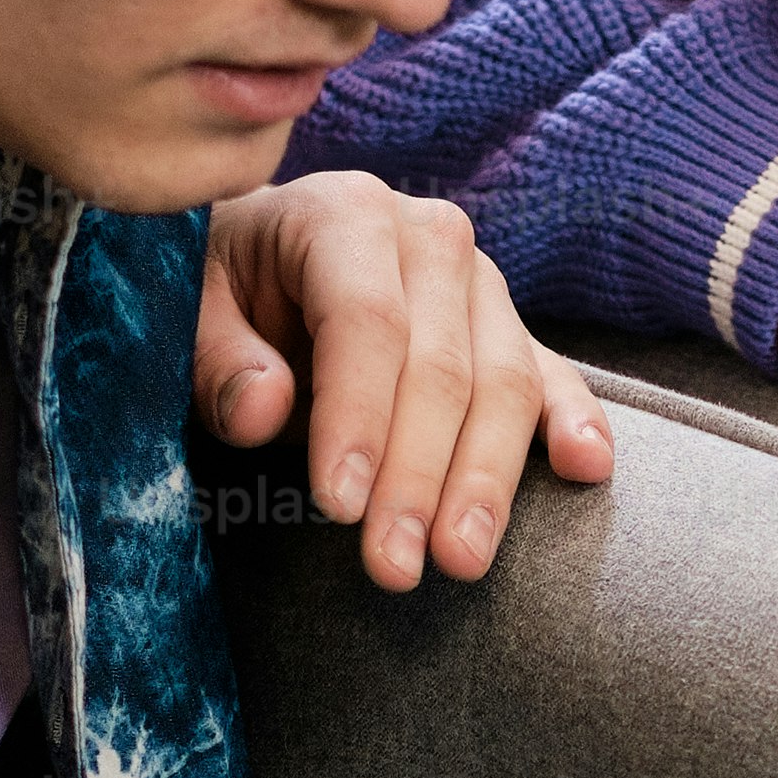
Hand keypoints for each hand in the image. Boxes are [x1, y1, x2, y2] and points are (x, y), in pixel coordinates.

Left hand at [195, 169, 613, 587]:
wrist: (264, 258)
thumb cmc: (223, 292)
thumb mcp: (191, 310)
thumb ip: (216, 357)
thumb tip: (264, 409)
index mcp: (345, 213)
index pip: (366, 322)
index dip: (358, 417)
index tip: (338, 505)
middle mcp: (430, 238)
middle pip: (443, 367)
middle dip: (418, 476)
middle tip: (394, 564)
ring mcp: (482, 286)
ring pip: (506, 384)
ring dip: (486, 481)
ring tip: (460, 560)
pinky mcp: (512, 331)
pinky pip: (555, 377)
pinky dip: (575, 423)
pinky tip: (587, 471)